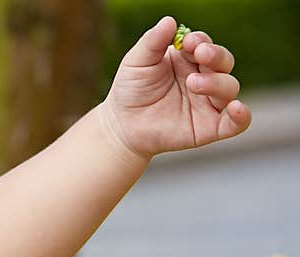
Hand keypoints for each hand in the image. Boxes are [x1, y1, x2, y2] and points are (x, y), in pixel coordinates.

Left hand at [101, 16, 251, 160]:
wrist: (121, 126)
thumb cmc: (131, 90)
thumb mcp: (137, 61)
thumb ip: (153, 41)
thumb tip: (169, 21)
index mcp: (189, 60)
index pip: (205, 45)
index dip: (201, 41)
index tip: (188, 42)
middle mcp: (204, 78)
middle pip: (224, 62)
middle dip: (215, 55)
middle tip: (200, 54)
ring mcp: (208, 103)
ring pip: (229, 87)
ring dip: (216, 82)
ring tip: (193, 83)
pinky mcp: (209, 128)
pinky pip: (235, 123)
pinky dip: (242, 116)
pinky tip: (237, 108)